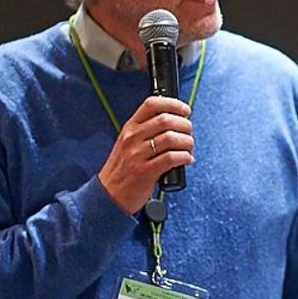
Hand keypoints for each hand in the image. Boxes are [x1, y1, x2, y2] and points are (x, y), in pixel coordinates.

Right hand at [97, 96, 194, 213]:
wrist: (108, 194)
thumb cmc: (123, 169)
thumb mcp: (128, 143)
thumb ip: (146, 131)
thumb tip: (176, 121)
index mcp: (130, 128)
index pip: (152, 104)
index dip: (173, 104)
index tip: (185, 111)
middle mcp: (132, 138)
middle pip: (166, 120)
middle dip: (185, 125)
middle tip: (189, 133)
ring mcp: (137, 155)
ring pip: (171, 138)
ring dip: (187, 142)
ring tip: (189, 148)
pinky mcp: (145, 172)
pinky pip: (171, 158)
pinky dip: (185, 157)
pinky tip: (187, 159)